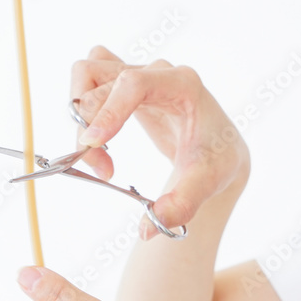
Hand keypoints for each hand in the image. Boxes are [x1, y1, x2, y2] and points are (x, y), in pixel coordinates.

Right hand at [70, 45, 249, 238]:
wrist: (220, 150)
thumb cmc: (218, 159)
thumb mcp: (206, 183)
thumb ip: (181, 204)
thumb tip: (146, 229)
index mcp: (183, 85)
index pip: (135, 83)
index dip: (109, 110)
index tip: (93, 145)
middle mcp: (159, 72)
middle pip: (101, 82)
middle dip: (90, 128)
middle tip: (102, 171)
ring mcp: (140, 74)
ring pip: (87, 73)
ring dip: (80, 114)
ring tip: (98, 155)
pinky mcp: (126, 85)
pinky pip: (90, 78)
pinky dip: (83, 106)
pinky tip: (101, 139)